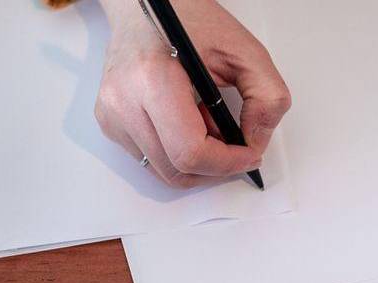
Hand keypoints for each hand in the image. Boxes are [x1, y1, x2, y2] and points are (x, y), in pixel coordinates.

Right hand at [95, 0, 289, 187]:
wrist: (144, 4)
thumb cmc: (187, 19)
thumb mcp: (243, 49)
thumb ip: (267, 96)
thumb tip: (256, 139)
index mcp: (152, 79)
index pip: (190, 152)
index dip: (227, 163)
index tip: (250, 153)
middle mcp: (123, 101)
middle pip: (176, 170)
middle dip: (215, 166)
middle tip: (236, 145)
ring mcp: (112, 115)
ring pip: (163, 172)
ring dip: (196, 161)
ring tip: (210, 125)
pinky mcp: (109, 122)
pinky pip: (150, 159)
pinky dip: (177, 154)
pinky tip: (188, 123)